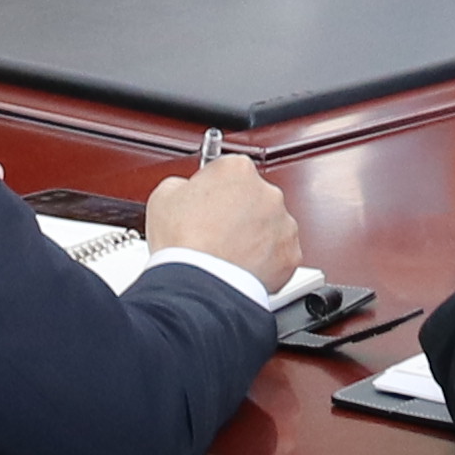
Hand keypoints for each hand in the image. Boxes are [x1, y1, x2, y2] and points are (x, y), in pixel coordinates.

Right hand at [146, 146, 301, 285]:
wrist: (198, 285)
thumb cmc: (183, 243)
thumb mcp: (164, 196)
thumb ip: (182, 185)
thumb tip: (185, 191)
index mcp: (237, 169)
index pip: (228, 170)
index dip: (212, 189)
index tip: (204, 203)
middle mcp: (267, 192)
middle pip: (252, 197)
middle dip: (237, 212)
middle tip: (213, 232)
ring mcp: (283, 224)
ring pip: (269, 226)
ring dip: (253, 236)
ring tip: (226, 254)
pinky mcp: (290, 255)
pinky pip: (279, 255)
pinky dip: (265, 262)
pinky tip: (241, 267)